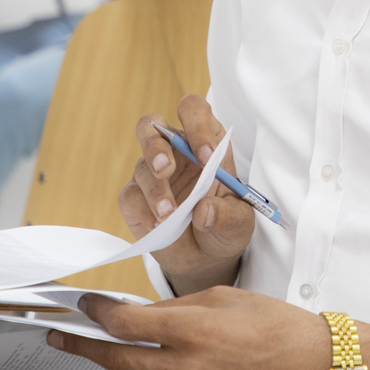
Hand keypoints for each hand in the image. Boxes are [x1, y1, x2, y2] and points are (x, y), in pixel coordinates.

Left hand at [49, 287, 327, 369]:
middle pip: (120, 359)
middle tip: (65, 337)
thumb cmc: (278, 326)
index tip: (82, 308)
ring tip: (184, 349)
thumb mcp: (224, 298)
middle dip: (89, 346)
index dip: (97, 314)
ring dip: (149, 363)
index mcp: (193, 331)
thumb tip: (139, 316)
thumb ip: (176, 308)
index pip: (124, 324)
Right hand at [121, 95, 252, 293]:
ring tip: (169, 215)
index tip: (205, 156)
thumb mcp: (239, 223)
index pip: (194, 111)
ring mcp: (151, 173)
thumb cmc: (224, 225)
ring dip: (155, 190)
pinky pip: (131, 196)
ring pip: (142, 166)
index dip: (197, 125)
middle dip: (156, 145)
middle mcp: (174, 150)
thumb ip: (227, 216)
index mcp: (204, 141)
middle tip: (166, 169)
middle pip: (152, 125)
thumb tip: (203, 211)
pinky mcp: (135, 198)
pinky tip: (157, 226)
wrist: (205, 258)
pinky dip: (143, 210)